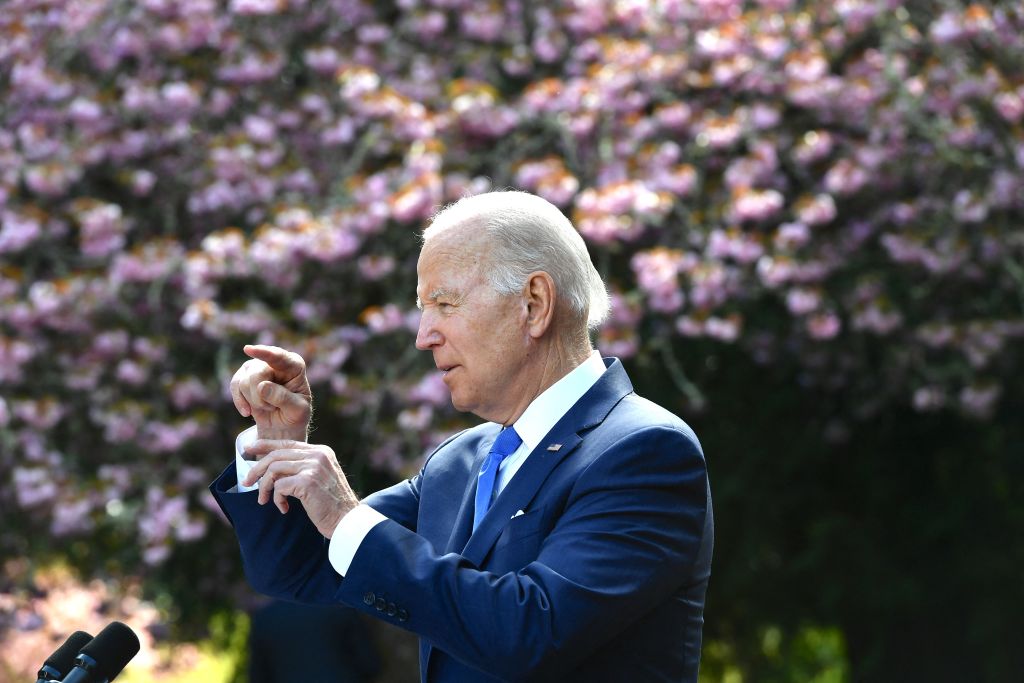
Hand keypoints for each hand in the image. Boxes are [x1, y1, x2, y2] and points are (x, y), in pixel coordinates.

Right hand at [230, 344, 311, 441]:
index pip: (279, 357)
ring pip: (244, 382)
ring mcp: (257, 366)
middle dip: (260, 398)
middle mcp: (275, 361)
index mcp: (294, 366)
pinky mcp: (243, 375)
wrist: (282, 424)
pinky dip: (240, 402)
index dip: (263, 353)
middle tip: (273, 407)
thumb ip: (283, 398)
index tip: (248, 349)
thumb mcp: (297, 411)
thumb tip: (261, 386)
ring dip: (254, 402)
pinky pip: (235, 386)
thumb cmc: (295, 414)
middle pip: (257, 374)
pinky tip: (248, 412)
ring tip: (268, 407)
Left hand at [242, 439, 359, 536]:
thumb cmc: (331, 504)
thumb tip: (273, 467)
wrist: (347, 520)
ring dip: (264, 487)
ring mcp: (313, 467)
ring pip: (274, 470)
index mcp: (321, 451)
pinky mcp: (307, 482)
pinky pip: (279, 487)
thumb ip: (303, 467)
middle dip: (257, 469)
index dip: (265, 445)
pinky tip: (284, 508)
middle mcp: (318, 455)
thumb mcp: (319, 478)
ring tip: (264, 500)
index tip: (248, 449)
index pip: (287, 443)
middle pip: (276, 455)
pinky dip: (276, 499)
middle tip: (247, 482)